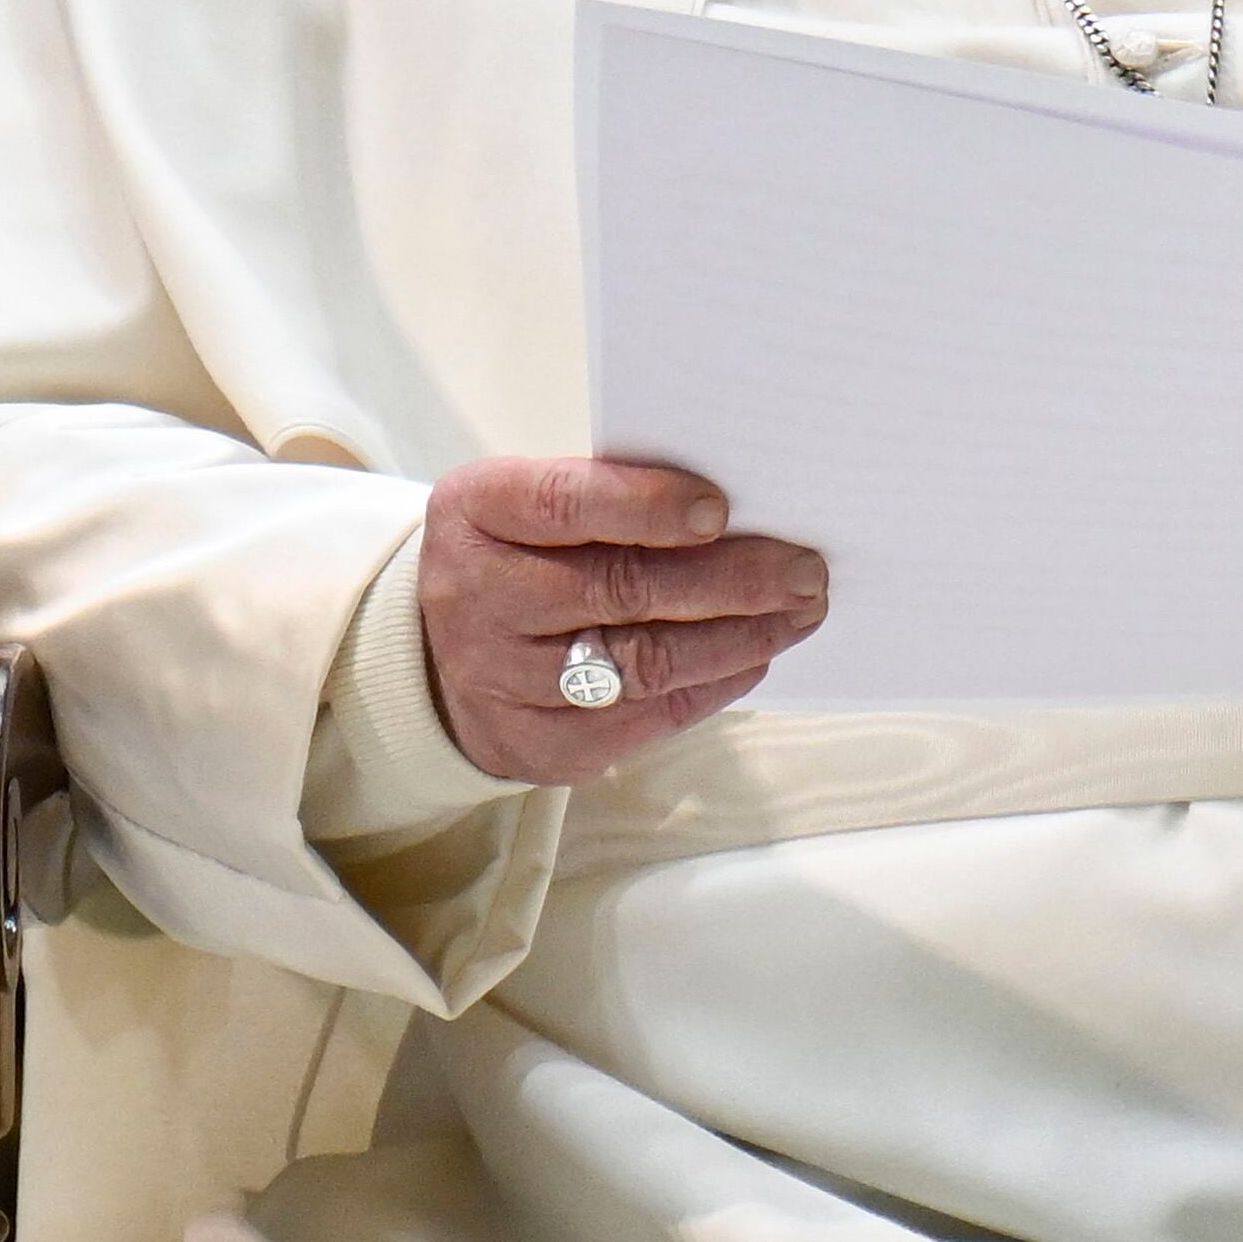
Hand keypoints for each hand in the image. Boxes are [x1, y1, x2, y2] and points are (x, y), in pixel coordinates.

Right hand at [415, 456, 828, 783]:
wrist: (436, 656)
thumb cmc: (515, 555)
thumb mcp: (527, 502)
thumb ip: (609, 495)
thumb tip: (739, 508)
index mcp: (477, 514)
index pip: (563, 504)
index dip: (646, 506)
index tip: (722, 508)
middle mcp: (480, 599)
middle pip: (620, 589)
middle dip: (730, 579)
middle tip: (806, 570)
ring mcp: (505, 682)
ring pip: (644, 662)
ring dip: (740, 636)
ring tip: (801, 611)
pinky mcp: (541, 746)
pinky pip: (648, 717)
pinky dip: (714, 683)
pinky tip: (756, 654)